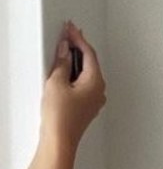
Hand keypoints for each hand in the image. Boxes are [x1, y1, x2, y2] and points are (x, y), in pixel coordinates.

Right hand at [40, 21, 106, 150]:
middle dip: (79, 47)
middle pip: (90, 62)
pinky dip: (76, 73)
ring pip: (88, 73)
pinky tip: (67, 70)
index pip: (88, 53)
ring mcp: (95, 100)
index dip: (78, 38)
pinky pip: (84, 83)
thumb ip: (61, 62)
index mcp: (95, 81)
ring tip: (66, 48)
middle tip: (69, 34)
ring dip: (77, 60)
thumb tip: (64, 50)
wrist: (60, 140)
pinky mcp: (87, 106)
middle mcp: (99, 90)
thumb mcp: (56, 82)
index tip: (71, 28)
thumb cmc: (61, 117)